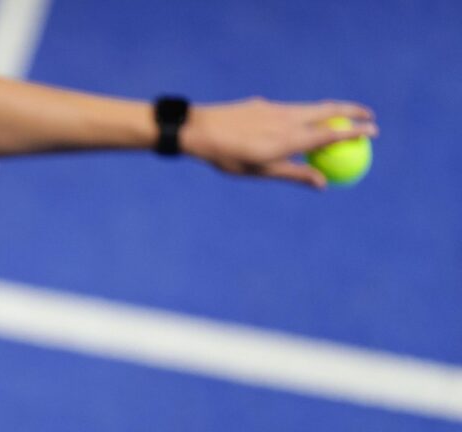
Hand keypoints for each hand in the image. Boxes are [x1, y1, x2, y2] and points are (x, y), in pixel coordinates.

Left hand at [180, 97, 377, 188]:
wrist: (199, 130)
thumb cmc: (229, 157)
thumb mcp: (261, 171)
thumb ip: (294, 174)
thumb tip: (323, 184)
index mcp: (290, 138)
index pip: (332, 132)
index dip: (356, 131)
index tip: (374, 132)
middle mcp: (287, 118)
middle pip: (328, 109)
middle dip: (352, 110)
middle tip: (368, 116)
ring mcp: (275, 108)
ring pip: (310, 106)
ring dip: (330, 109)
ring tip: (341, 117)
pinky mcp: (263, 104)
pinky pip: (291, 108)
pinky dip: (305, 113)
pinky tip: (299, 121)